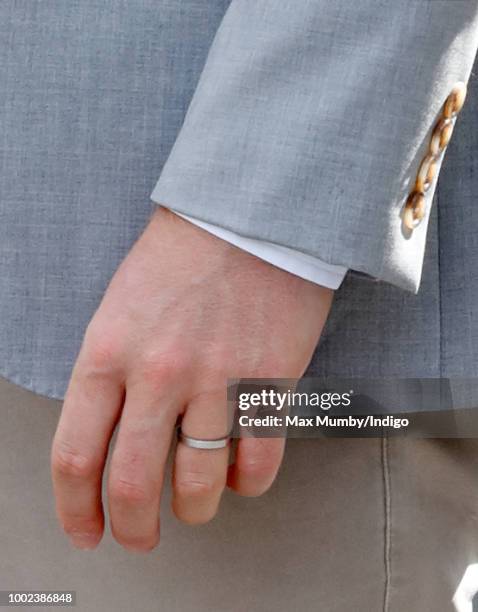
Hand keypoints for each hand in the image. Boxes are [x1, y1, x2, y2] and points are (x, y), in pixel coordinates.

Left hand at [50, 207, 332, 550]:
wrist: (249, 215)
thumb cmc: (180, 258)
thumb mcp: (120, 307)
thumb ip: (111, 374)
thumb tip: (121, 439)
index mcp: (108, 351)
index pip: (75, 455)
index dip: (75, 508)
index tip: (87, 530)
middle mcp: (159, 373)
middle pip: (133, 485)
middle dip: (132, 529)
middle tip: (138, 537)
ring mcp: (218, 380)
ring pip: (198, 487)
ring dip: (192, 511)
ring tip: (193, 507)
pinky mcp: (270, 382)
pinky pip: (257, 465)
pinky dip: (245, 485)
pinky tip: (238, 475)